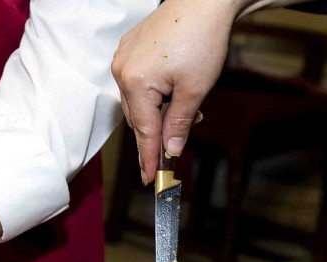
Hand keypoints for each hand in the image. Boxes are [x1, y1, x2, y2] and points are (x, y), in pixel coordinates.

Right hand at [111, 0, 236, 183]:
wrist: (204, 1)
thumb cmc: (202, 39)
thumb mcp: (195, 89)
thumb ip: (179, 122)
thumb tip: (171, 150)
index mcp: (135, 82)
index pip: (143, 130)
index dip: (148, 158)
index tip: (150, 179)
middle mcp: (122, 71)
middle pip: (137, 116)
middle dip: (156, 132)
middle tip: (172, 148)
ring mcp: (123, 57)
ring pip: (136, 99)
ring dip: (155, 110)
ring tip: (181, 106)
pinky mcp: (129, 48)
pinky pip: (136, 81)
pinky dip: (151, 92)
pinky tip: (171, 88)